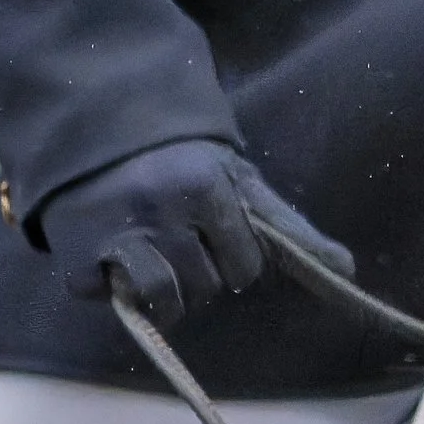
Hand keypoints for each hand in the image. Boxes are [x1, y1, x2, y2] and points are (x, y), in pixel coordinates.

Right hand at [41, 140, 352, 330]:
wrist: (99, 124)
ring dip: (163, 295)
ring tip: (156, 267)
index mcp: (206, 187)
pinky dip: (109, 288)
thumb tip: (349, 270)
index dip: (234, 260)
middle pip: (204, 287)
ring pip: (160, 299)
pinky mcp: (75, 248)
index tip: (216, 237)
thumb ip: (289, 228)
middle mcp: (160, 206)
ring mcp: (114, 228)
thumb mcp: (237, 182)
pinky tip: (113, 260)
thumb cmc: (180, 162)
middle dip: (199, 274)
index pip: (244, 267)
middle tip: (181, 244)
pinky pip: (102, 296)